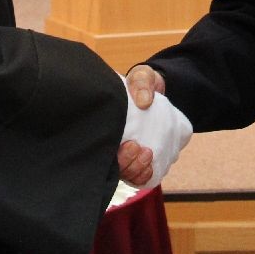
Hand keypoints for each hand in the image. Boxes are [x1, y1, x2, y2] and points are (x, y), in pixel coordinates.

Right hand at [117, 70, 189, 189]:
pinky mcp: (138, 159)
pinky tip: (150, 165)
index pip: (100, 150)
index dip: (113, 156)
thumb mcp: (141, 77)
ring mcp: (124, 154)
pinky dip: (144, 175)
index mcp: (105, 127)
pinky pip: (138, 177)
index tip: (131, 144)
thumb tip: (144, 102)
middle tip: (137, 147)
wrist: (155, 92)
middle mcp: (111, 144)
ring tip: (148, 153)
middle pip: (113, 167)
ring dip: (136, 170)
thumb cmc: (141, 84)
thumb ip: (142, 83)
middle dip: (126, 164)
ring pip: (125, 174)